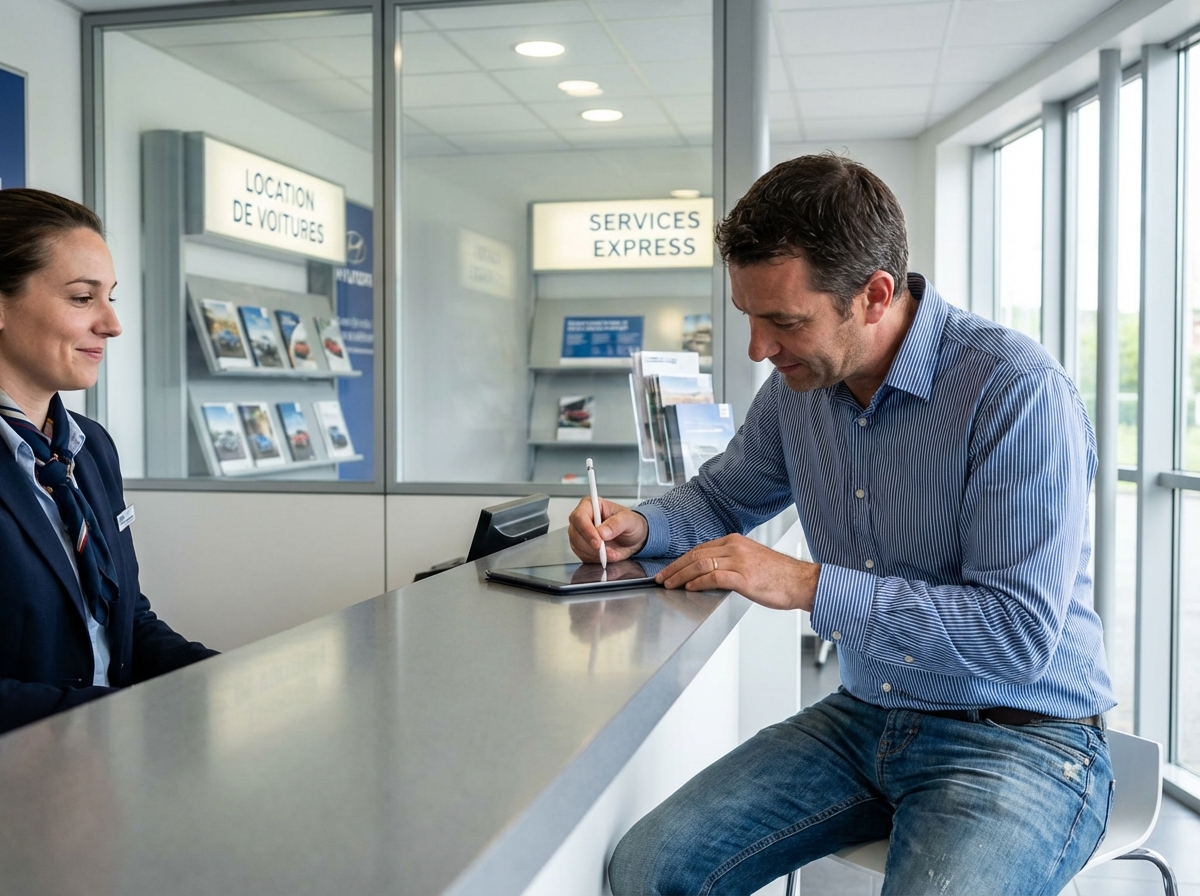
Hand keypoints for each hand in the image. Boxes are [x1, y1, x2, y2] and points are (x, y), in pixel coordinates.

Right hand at [568, 497, 648, 562]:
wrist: (633, 538)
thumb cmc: (630, 523)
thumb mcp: (629, 520)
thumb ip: (616, 524)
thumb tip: (603, 532)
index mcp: (591, 505)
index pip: (579, 516)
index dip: (586, 530)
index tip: (597, 542)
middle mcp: (582, 519)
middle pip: (575, 533)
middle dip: (590, 545)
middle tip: (605, 551)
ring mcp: (580, 533)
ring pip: (577, 546)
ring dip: (594, 553)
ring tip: (610, 553)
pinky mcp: (581, 547)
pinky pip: (582, 555)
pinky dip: (595, 559)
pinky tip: (606, 555)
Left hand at [656, 534, 819, 611]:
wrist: (802, 582)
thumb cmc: (779, 576)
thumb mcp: (752, 560)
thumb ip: (731, 561)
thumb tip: (709, 572)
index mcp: (735, 541)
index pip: (699, 548)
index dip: (680, 560)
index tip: (669, 570)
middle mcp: (735, 547)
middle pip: (695, 554)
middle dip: (674, 568)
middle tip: (661, 578)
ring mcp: (739, 561)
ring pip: (700, 564)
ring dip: (681, 576)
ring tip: (670, 585)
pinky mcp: (744, 577)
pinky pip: (714, 576)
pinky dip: (698, 582)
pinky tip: (690, 588)